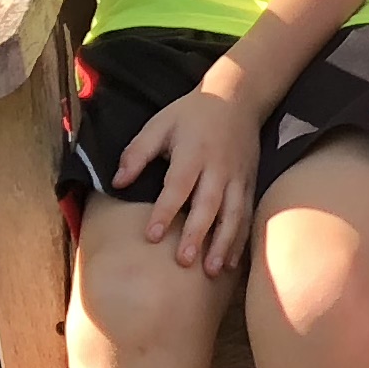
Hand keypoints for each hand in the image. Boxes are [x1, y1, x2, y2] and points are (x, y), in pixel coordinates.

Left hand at [111, 85, 262, 276]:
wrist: (238, 97)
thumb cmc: (192, 113)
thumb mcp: (160, 124)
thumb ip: (137, 153)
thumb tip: (118, 183)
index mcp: (194, 152)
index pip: (178, 185)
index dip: (165, 210)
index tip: (152, 235)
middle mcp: (219, 168)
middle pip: (209, 204)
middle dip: (197, 233)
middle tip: (184, 261)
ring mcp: (238, 177)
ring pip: (234, 214)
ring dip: (224, 243)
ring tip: (213, 270)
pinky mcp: (250, 183)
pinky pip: (247, 215)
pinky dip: (241, 240)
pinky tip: (232, 263)